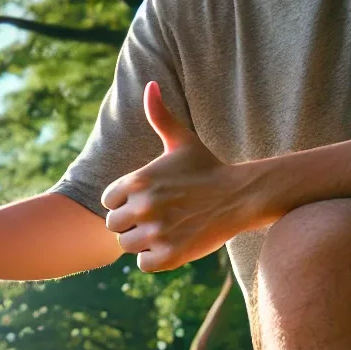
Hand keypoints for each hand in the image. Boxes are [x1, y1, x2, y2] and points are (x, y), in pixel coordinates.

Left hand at [102, 83, 265, 272]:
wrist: (242, 196)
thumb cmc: (207, 169)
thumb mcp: (182, 141)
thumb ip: (160, 116)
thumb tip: (150, 85)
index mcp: (136, 181)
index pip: (108, 202)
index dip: (125, 203)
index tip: (148, 200)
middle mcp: (142, 207)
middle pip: (114, 226)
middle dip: (131, 224)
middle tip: (158, 217)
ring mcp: (155, 232)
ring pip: (127, 246)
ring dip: (142, 241)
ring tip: (167, 228)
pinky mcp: (169, 255)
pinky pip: (142, 264)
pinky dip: (154, 258)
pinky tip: (172, 243)